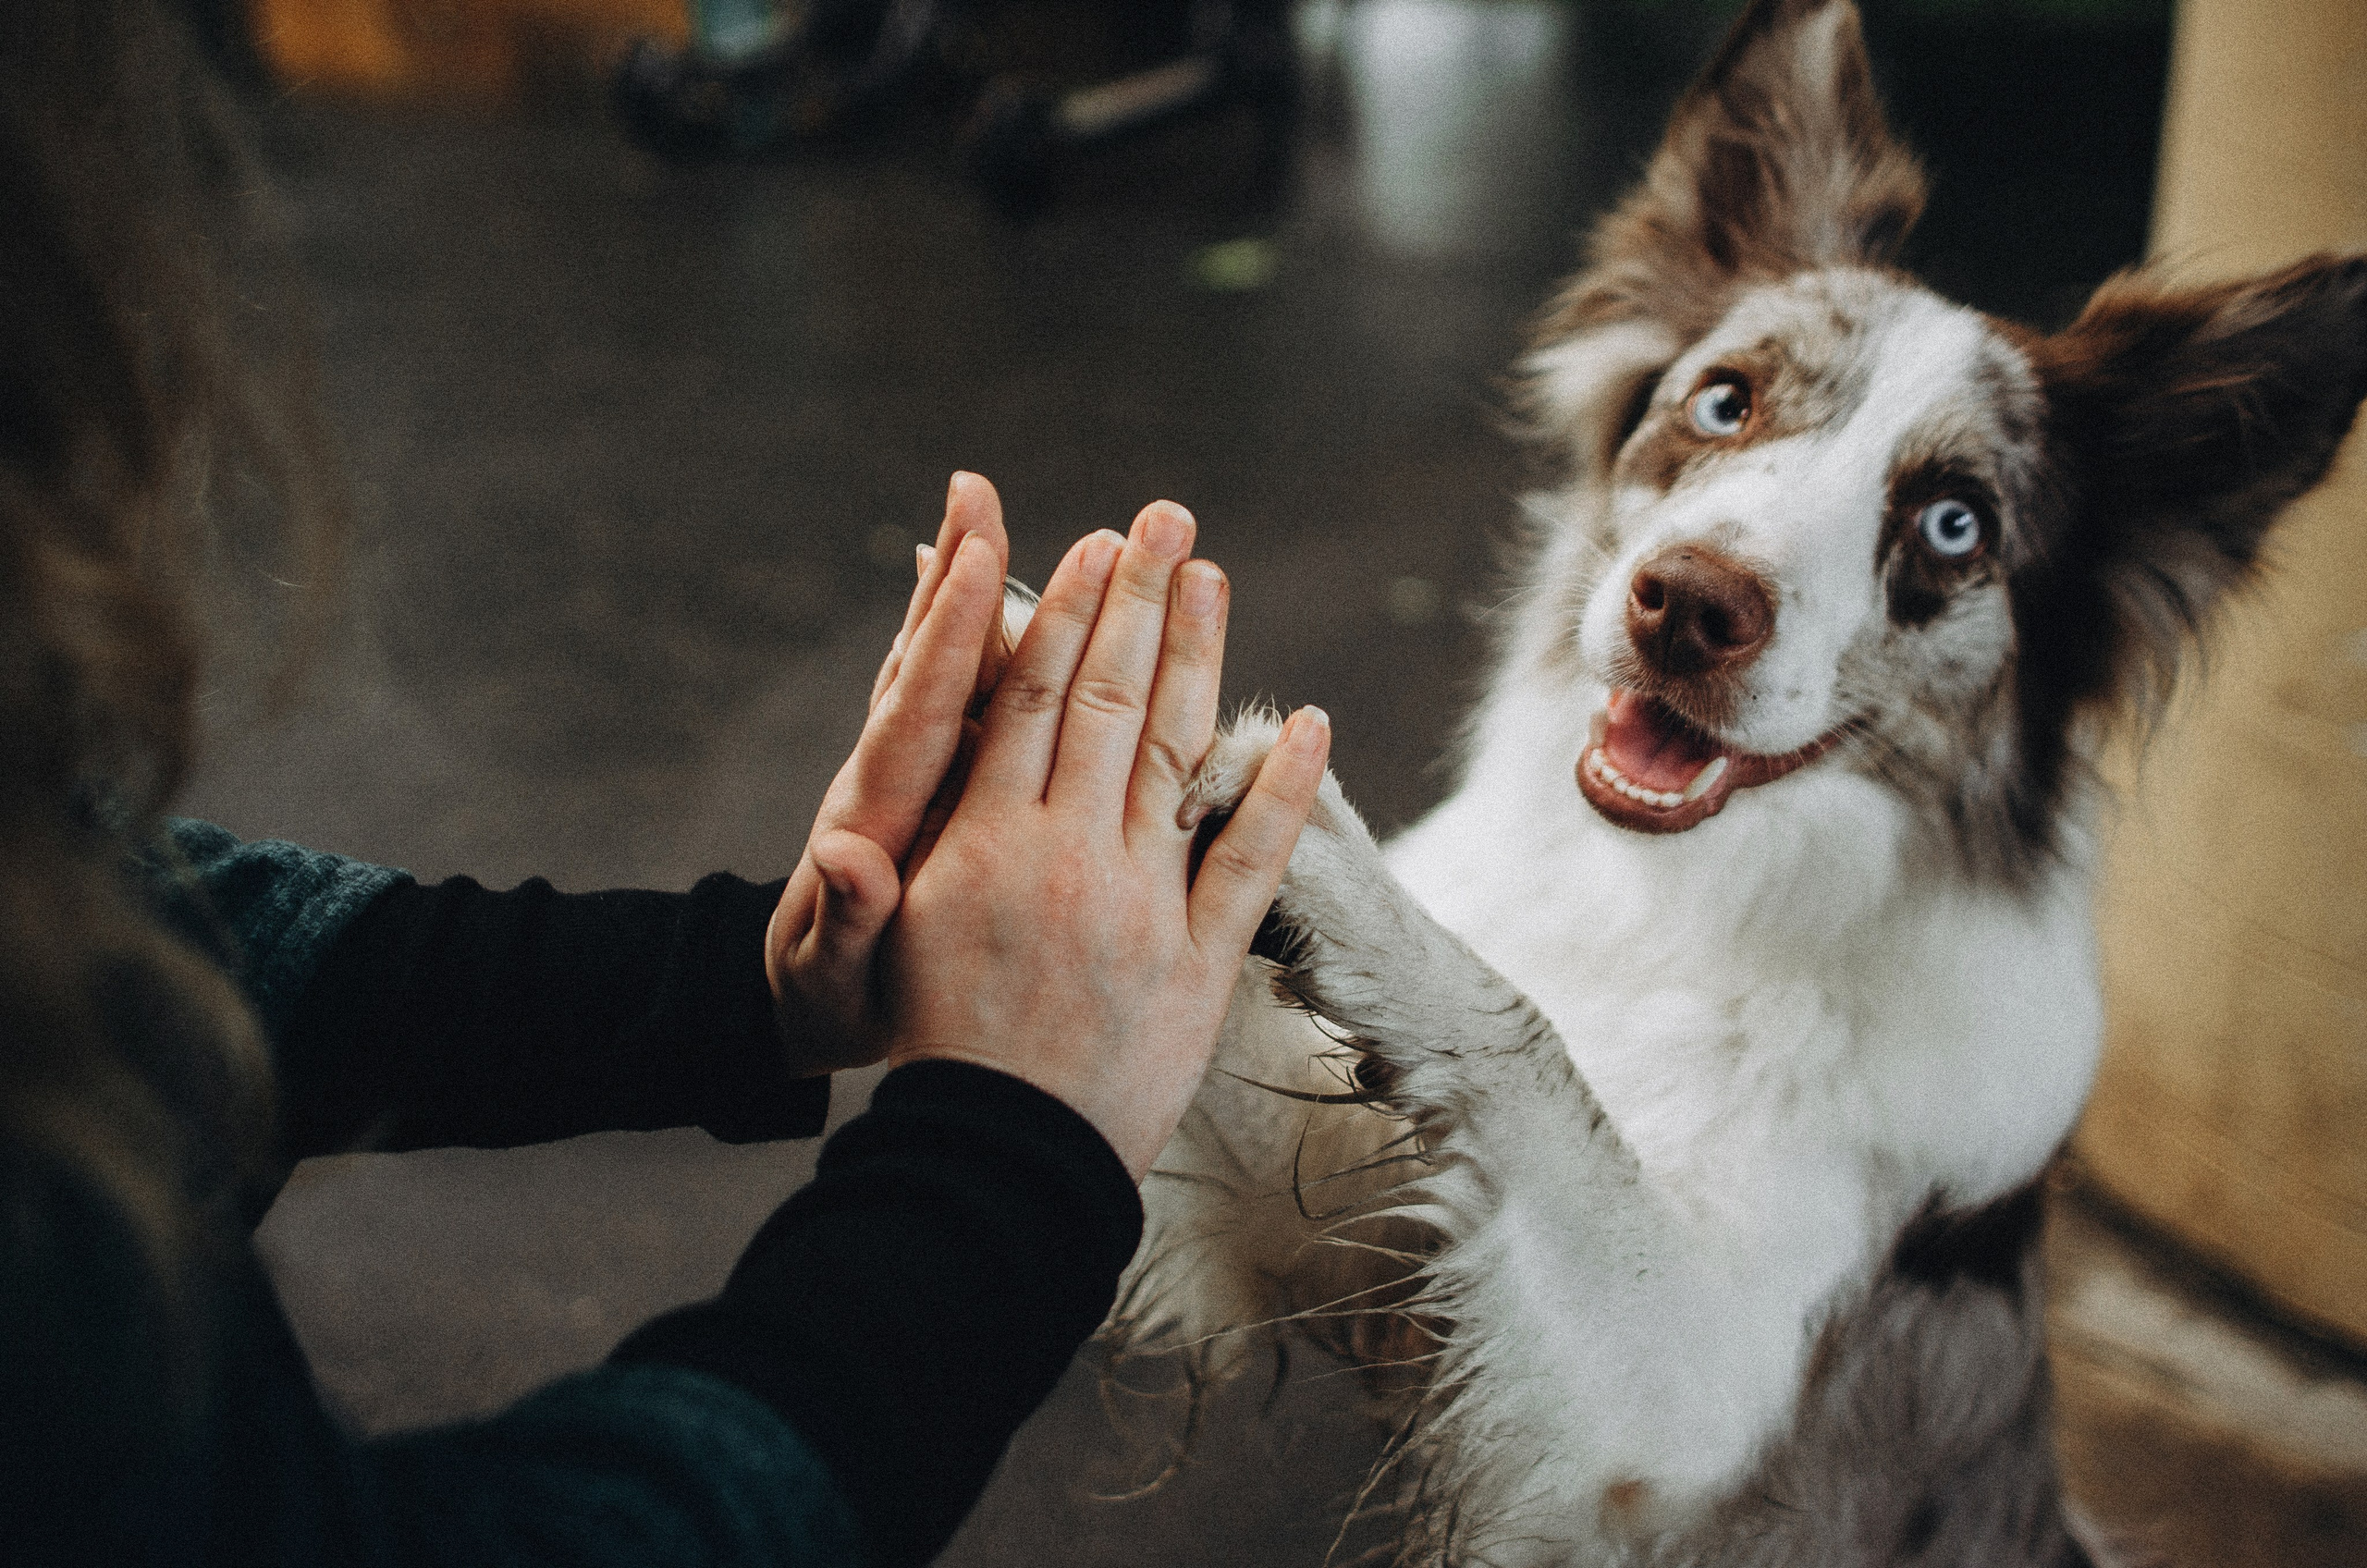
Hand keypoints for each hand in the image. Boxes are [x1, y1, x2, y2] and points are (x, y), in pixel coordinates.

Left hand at [766, 472, 1011, 1074]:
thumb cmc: (827, 1003)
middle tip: (977, 492)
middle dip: (954, 581)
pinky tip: (974, 578)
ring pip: (937, 661)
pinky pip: (947, 689)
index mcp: (881, 816)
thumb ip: (847, 919)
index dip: (950, 639)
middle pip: (925, 661)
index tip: (977, 560)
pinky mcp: (916, 776)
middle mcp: (888, 775)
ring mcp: (900, 769)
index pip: (918, 711)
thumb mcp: (837, 978)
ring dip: (957, 585)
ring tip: (976, 503)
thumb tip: (839, 858)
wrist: (789, 1005)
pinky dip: (961, 631)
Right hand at [880, 500, 1330, 1178]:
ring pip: (1178, 755)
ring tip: (1213, 577)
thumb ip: (867, 884)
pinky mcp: (1201, 961)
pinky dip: (1284, 790)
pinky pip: (1252, 861)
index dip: (1065, 611)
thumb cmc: (923, 1054)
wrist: (997, 1162)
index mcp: (986, 843)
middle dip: (1138, 598)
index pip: (1031, 697)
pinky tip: (1307, 723)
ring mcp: (1143, 903)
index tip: (1094, 544)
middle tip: (1166, 515)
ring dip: (1199, 659)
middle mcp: (1068, 855)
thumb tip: (841, 844)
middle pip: (1109, 700)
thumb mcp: (871, 959)